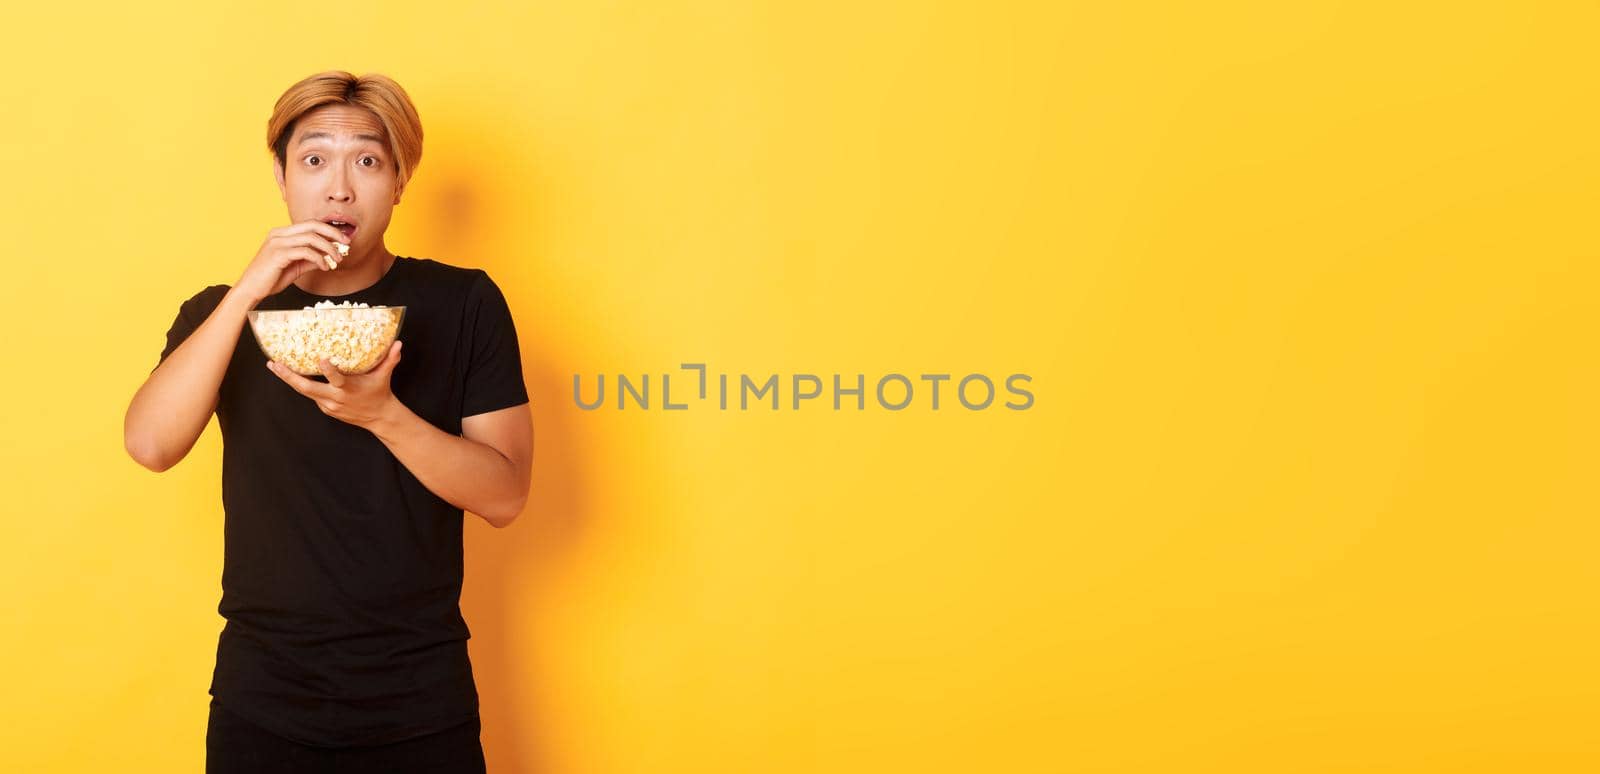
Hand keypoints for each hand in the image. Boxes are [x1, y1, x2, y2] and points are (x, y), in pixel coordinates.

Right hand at [235, 220, 351, 304]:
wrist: (250, 290)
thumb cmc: (271, 279)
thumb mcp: (295, 267)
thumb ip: (310, 259)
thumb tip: (328, 257)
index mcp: (282, 234)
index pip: (310, 224)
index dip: (329, 230)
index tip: (343, 240)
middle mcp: (279, 234)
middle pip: (313, 225)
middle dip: (333, 233)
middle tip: (347, 243)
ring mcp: (277, 242)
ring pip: (311, 237)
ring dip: (329, 248)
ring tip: (338, 259)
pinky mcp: (278, 253)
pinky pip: (305, 251)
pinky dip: (319, 258)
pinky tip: (324, 266)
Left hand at [266, 341, 403, 429]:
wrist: (379, 418)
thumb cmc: (380, 393)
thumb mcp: (384, 376)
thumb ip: (390, 359)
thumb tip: (398, 342)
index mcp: (349, 388)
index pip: (337, 379)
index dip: (328, 370)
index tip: (321, 359)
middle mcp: (335, 398)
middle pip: (308, 388)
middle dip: (289, 376)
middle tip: (275, 364)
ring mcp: (328, 405)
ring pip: (304, 391)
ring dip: (288, 379)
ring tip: (274, 366)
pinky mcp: (325, 409)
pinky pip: (311, 395)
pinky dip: (301, 385)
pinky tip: (290, 374)